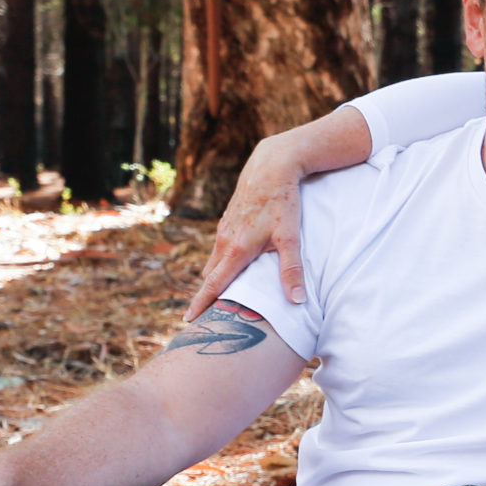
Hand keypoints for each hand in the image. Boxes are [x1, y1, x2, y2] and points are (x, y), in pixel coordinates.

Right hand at [183, 134, 308, 321]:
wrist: (271, 165)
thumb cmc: (282, 201)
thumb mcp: (290, 237)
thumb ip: (292, 270)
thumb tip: (297, 301)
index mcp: (236, 249)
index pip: (213, 284)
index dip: (201, 303)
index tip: (188, 321)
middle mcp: (224, 240)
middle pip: (211, 275)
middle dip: (208, 294)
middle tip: (211, 316)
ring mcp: (224, 228)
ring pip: (215, 260)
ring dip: (216, 277)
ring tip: (223, 295)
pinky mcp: (228, 219)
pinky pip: (220, 247)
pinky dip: (222, 261)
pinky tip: (233, 264)